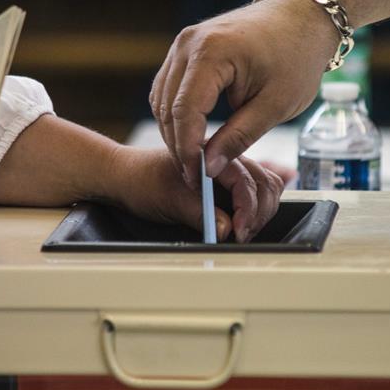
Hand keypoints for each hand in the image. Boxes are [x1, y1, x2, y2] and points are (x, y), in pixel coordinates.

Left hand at [110, 147, 283, 242]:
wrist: (126, 178)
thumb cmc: (142, 180)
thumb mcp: (168, 199)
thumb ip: (198, 213)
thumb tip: (225, 229)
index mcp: (212, 154)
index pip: (246, 181)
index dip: (247, 209)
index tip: (239, 232)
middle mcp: (225, 159)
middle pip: (263, 184)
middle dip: (258, 212)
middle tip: (243, 236)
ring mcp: (227, 171)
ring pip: (264, 187)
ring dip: (260, 211)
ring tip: (245, 232)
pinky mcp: (225, 185)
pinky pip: (253, 192)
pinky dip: (256, 208)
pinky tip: (247, 222)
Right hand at [149, 0, 337, 185]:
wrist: (303, 16)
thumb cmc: (296, 56)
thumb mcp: (275, 105)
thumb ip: (239, 137)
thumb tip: (210, 168)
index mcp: (211, 52)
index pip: (185, 111)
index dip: (187, 150)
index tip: (197, 177)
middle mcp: (188, 43)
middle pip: (167, 106)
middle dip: (178, 145)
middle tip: (194, 177)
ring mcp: (184, 43)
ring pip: (163, 98)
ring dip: (174, 132)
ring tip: (194, 161)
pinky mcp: (186, 48)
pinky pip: (169, 87)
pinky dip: (177, 114)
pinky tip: (192, 137)